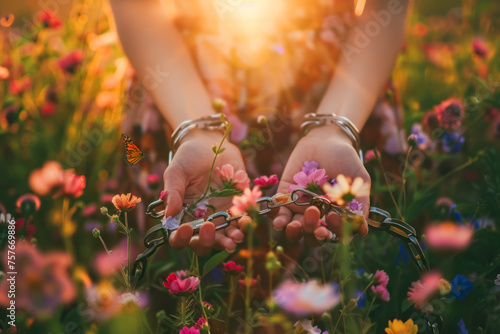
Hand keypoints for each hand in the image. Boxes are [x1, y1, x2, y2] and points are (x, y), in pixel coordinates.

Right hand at [162, 129, 244, 254]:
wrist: (210, 143)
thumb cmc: (188, 158)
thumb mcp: (177, 172)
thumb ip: (173, 193)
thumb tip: (169, 215)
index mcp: (182, 217)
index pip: (179, 238)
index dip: (181, 239)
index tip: (185, 229)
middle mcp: (201, 221)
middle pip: (203, 243)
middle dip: (208, 241)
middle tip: (210, 229)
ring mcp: (221, 216)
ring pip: (225, 238)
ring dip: (230, 240)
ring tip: (236, 236)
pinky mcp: (238, 207)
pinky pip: (242, 222)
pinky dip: (245, 224)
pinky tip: (247, 221)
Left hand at [273, 124, 369, 244]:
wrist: (325, 139)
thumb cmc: (346, 159)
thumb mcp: (358, 180)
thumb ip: (360, 204)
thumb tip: (363, 232)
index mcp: (336, 215)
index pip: (333, 233)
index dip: (332, 232)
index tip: (333, 218)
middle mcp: (318, 215)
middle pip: (312, 235)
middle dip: (311, 232)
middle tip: (313, 217)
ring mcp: (300, 207)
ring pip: (295, 228)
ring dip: (293, 231)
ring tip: (293, 225)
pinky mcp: (285, 196)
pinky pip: (280, 211)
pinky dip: (279, 218)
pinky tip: (279, 221)